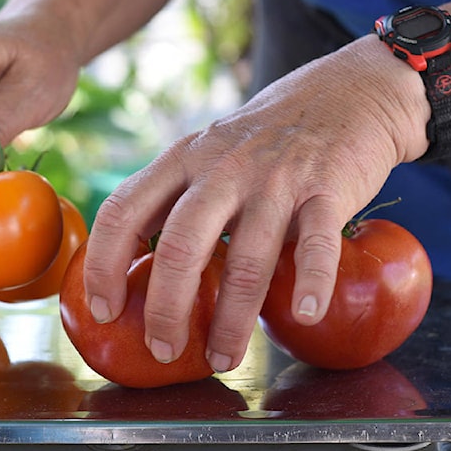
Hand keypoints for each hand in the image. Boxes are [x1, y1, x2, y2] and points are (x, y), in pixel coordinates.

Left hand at [82, 35, 428, 372]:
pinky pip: (316, 243)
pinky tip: (304, 314)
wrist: (348, 92)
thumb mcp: (207, 153)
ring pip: (245, 259)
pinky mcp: (327, 189)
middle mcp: (222, 167)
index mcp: (182, 159)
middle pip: (180, 246)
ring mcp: (275, 179)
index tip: (101, 310)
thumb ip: (173, 198)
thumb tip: (130, 266)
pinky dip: (311, 282)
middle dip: (167, 309)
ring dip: (232, 320)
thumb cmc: (266, 138)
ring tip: (223, 359)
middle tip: (163, 350)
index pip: (123, 211)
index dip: (103, 264)